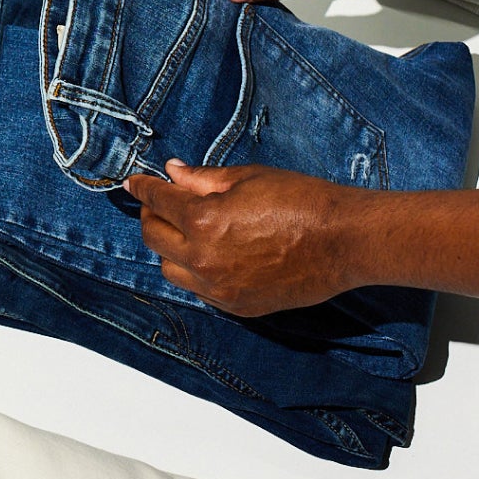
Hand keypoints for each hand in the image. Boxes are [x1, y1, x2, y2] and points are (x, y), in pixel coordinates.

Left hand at [124, 161, 363, 315]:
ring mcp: (220, 288)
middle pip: (154, 238)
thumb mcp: (246, 178)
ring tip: (186, 232)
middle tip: (163, 204)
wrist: (344, 241)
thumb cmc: (300, 200)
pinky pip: (199, 290)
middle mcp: (204, 259)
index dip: (143, 188)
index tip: (135, 183)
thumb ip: (202, 178)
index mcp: (203, 221)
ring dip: (170, 248)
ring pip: (171, 269)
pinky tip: (209, 256)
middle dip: (153, 216)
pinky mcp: (238, 306)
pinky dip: (195, 272)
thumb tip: (172, 171)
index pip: (157, 201)